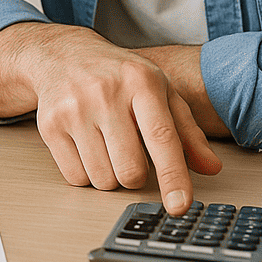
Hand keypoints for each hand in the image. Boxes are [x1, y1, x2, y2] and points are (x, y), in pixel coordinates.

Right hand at [0, 23, 221, 214]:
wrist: (64, 55)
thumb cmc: (119, 77)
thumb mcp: (160, 92)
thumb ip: (187, 131)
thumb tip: (211, 167)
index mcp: (141, 82)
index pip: (161, 137)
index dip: (173, 176)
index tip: (179, 206)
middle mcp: (106, 93)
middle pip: (131, 170)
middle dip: (136, 174)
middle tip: (132, 152)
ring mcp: (74, 109)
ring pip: (103, 180)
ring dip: (111, 175)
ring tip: (108, 146)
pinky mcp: (50, 125)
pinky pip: (76, 178)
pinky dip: (87, 174)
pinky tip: (87, 146)